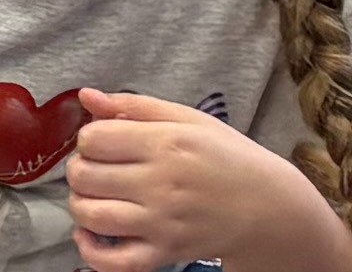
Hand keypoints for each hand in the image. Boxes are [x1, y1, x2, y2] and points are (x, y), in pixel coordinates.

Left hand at [60, 88, 344, 271]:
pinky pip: (112, 261)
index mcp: (167, 144)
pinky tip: (90, 235)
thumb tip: (86, 97)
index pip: (93, 139)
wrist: (272, 209)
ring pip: (90, 216)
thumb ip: (135, 106)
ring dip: (80, 204)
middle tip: (96, 169)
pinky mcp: (166, 253)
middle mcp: (161, 183)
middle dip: (79, 169)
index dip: (88, 139)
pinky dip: (89, 250)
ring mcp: (162, 222)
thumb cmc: (228, 158)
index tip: (103, 143)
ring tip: (94, 197)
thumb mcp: (189, 120)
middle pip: (84, 176)